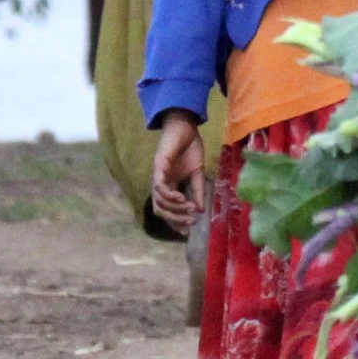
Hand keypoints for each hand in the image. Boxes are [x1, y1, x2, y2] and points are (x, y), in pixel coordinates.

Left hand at [150, 112, 205, 232]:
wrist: (186, 127)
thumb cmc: (190, 147)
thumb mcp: (197, 173)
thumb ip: (197, 191)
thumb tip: (199, 210)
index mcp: (169, 186)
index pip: (167, 210)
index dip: (176, 222)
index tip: (188, 231)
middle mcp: (160, 183)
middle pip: (159, 210)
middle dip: (175, 219)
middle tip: (190, 222)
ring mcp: (158, 175)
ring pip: (158, 201)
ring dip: (174, 209)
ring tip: (189, 209)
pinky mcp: (159, 167)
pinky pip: (159, 187)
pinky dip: (169, 196)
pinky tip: (181, 198)